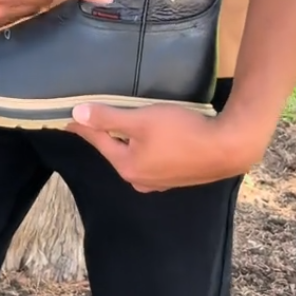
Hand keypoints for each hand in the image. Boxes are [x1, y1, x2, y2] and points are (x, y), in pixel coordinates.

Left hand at [67, 103, 268, 192]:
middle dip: (103, 135)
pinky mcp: (175, 177)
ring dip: (124, 141)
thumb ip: (109, 118)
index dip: (83, 127)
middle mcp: (140, 179)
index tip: (69, 120)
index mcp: (127, 166)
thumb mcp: (141, 120)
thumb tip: (78, 114)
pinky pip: (149, 159)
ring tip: (117, 127)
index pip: (98, 142)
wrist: (227, 148)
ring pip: (132, 156)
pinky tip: (146, 139)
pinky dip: (141, 147)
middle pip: (114, 151)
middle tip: (91, 120)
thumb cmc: (182, 132)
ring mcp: (159, 181)